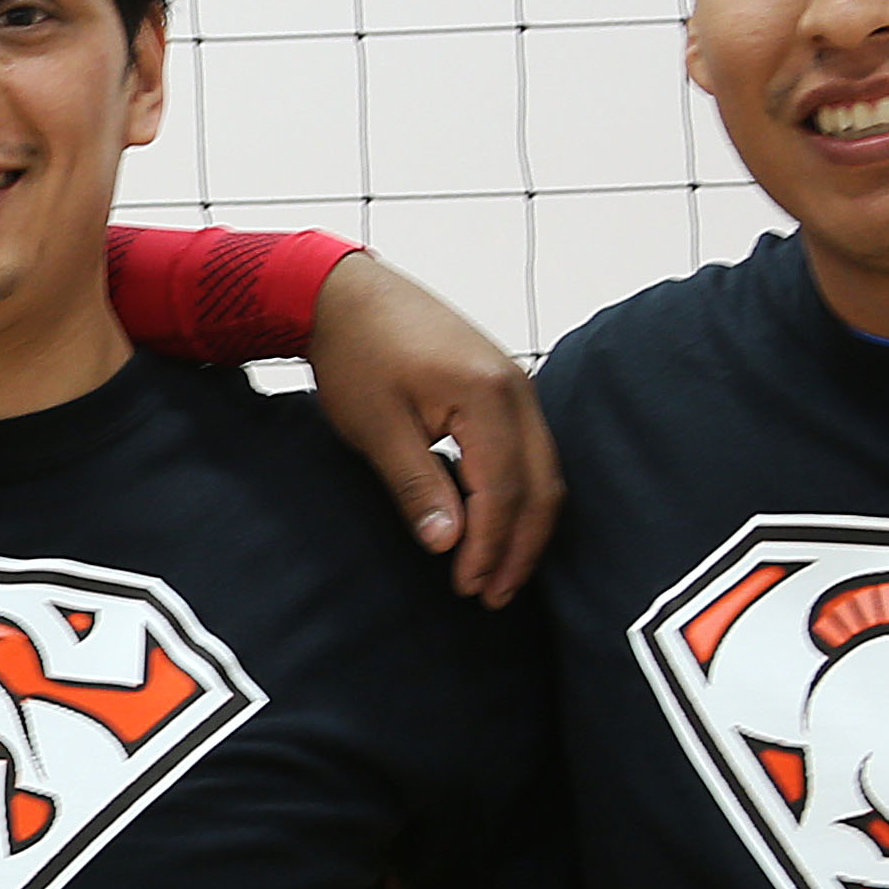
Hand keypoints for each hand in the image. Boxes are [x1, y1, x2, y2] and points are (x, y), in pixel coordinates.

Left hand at [303, 256, 560, 604]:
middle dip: (520, 547)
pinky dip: (520, 493)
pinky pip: (529, 450)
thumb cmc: (355, 352)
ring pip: (543, 470)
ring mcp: (516, 384)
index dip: (490, 546)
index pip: (504, 490)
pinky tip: (496, 522)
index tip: (468, 586)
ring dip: (524, 524)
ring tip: (498, 572)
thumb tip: (447, 543)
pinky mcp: (504, 386)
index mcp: (487, 396)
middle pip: (540, 485)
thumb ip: (416, 485)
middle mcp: (516, 388)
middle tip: (493, 594)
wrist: (346, 294)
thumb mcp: (376, 427)